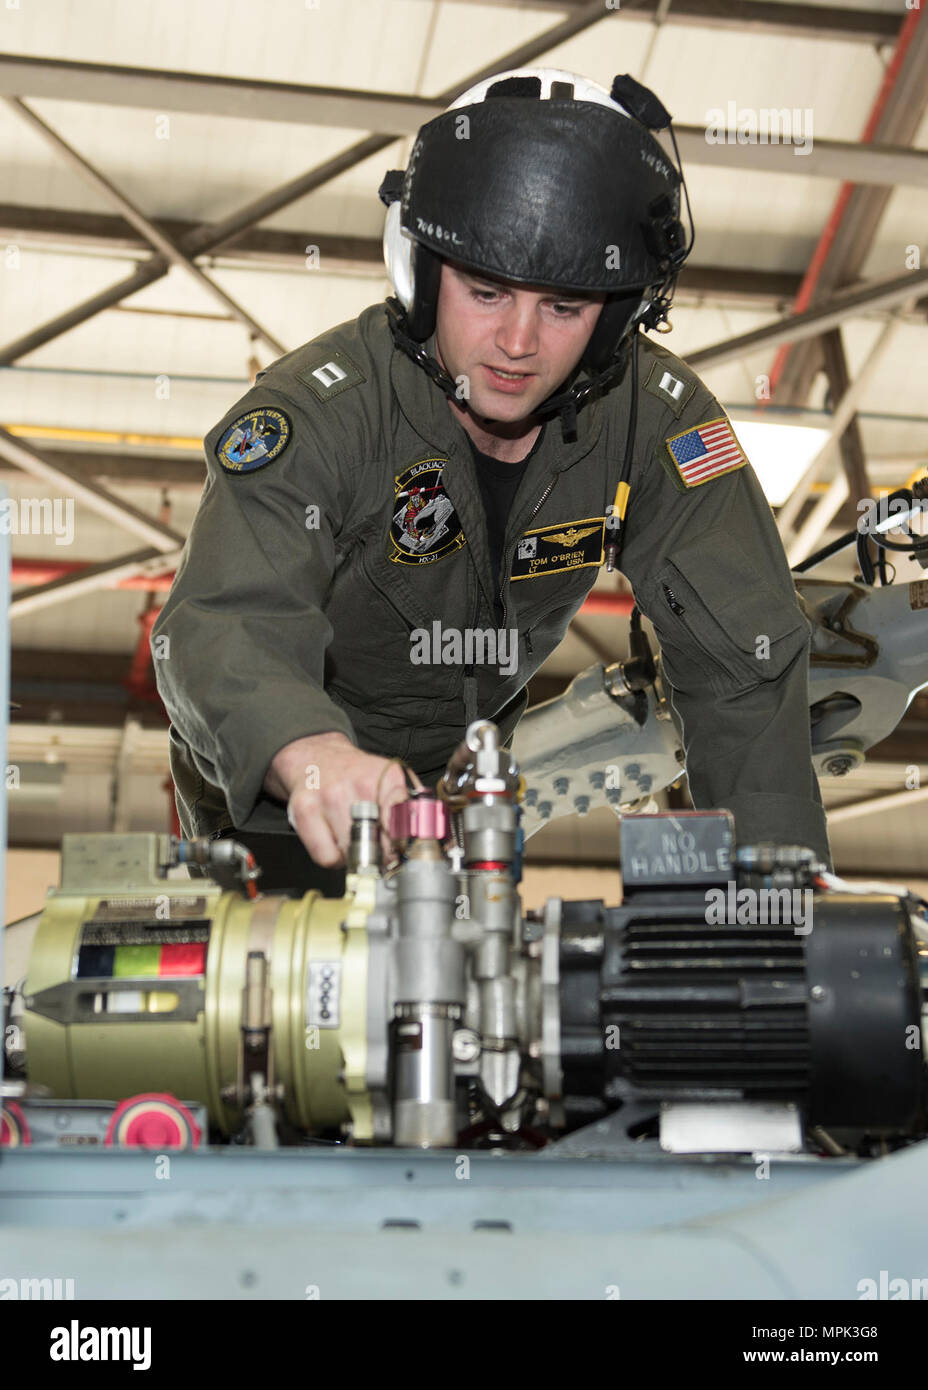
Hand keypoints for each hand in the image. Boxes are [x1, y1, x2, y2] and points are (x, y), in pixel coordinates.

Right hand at [264, 732, 409, 867]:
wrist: (316, 757)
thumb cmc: (355, 774)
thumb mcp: (390, 778)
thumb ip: (412, 803)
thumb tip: (429, 834)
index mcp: (387, 778)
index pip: (404, 821)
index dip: (405, 846)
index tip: (403, 854)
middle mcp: (358, 785)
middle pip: (380, 844)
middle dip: (383, 855)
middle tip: (380, 852)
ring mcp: (329, 797)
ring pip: (352, 854)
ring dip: (356, 857)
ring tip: (355, 843)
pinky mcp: (304, 811)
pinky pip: (326, 857)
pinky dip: (333, 859)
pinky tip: (336, 843)